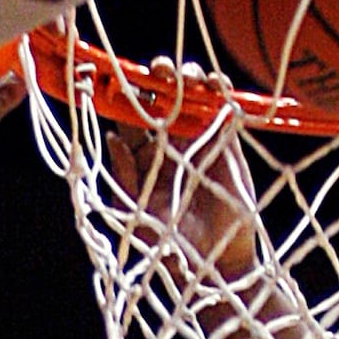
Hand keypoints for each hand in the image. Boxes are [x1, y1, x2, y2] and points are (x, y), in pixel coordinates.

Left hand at [103, 60, 257, 276]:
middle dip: (158, 80)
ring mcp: (198, 143)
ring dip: (188, 79)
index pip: (131, 121)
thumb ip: (124, 180)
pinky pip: (223, 112)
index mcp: (142, 161)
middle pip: (161, 101)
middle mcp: (168, 147)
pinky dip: (220, 92)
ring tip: (184, 75)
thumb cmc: (170, 248)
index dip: (126, 99)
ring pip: (191, 99)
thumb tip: (112, 140)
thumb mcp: (138, 215)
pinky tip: (214, 84)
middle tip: (157, 71)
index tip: (121, 82)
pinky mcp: (226, 146)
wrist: (213, 267)